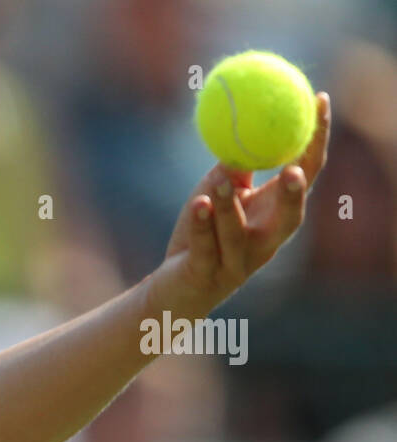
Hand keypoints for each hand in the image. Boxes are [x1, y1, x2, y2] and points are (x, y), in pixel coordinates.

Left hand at [147, 91, 330, 318]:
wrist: (176, 287)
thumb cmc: (203, 233)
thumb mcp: (218, 193)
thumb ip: (233, 165)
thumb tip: (242, 124)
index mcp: (276, 214)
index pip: (305, 174)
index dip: (316, 140)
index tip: (318, 101)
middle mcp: (265, 241)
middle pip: (290, 218)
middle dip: (295, 196)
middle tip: (294, 170)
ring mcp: (237, 262)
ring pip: (238, 235)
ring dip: (230, 208)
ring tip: (220, 182)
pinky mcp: (207, 275)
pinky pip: (205, 248)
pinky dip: (201, 226)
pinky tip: (197, 204)